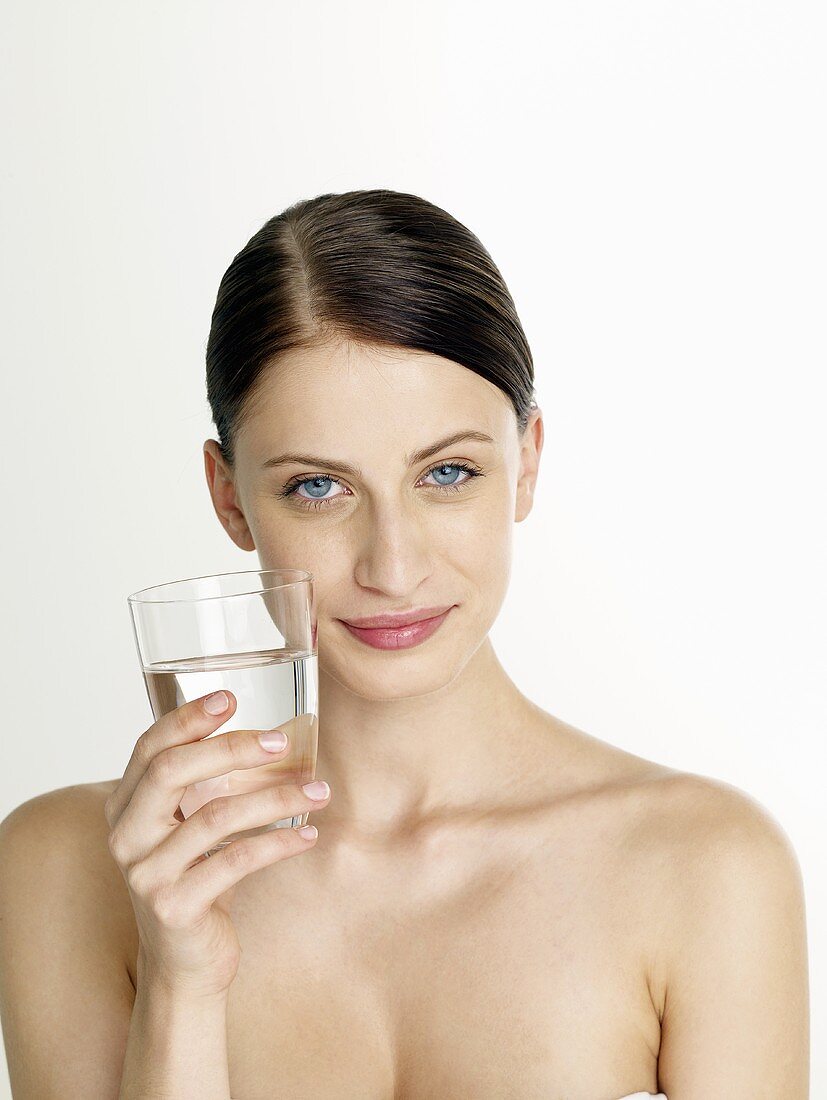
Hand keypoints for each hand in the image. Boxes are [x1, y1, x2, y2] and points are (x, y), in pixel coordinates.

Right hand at [105, 690, 330, 999]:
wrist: (184, 965)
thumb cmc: (198, 881)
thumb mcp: (194, 828)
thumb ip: (210, 785)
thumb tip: (276, 734)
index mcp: (125, 807)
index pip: (149, 749)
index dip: (187, 719)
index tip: (229, 697)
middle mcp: (126, 837)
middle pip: (172, 772)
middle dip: (231, 748)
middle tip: (281, 741)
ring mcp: (146, 874)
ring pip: (216, 816)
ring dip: (275, 798)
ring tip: (318, 790)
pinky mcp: (174, 907)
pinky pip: (235, 862)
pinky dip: (279, 844)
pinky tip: (309, 834)